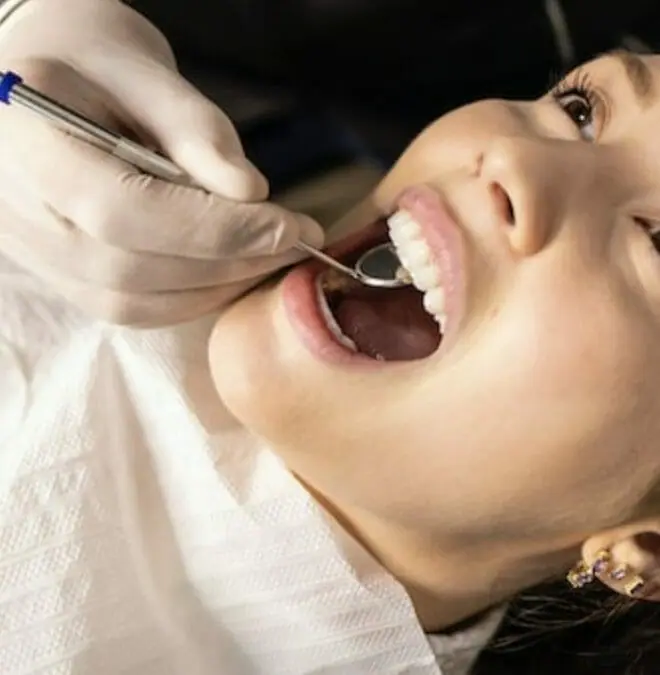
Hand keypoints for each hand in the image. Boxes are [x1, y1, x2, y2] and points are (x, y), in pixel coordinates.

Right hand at [0, 0, 323, 325]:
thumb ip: (195, 130)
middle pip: (132, 267)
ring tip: (270, 256)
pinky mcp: (62, 276)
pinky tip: (231, 271)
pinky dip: (191, 298)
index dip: (216, 229)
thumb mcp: (144, 72)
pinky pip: (131, 308)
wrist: (44, 87)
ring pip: (133, 301)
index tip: (290, 227)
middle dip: (229, 261)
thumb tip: (250, 192)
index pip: (124, 209)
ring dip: (216, 287)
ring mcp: (35, 253)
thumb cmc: (94, 64)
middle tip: (295, 243)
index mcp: (26, 142)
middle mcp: (20, 211)